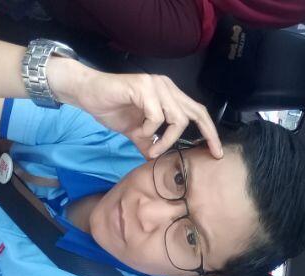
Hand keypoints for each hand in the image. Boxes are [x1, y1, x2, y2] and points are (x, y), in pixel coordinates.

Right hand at [48, 58, 222, 159]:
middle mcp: (167, 88)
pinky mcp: (143, 87)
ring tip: (151, 147)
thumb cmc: (112, 109)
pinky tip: (137, 131)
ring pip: (177, 117)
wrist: (88, 94)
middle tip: (211, 153)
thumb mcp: (136, 132)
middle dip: (208, 134)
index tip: (216, 151)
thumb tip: (157, 160)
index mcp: (168, 96)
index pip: (197, 112)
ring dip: (166, 139)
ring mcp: (156, 86)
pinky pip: (156, 115)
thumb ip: (150, 143)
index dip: (209, 131)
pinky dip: (149, 130)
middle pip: (196, 112)